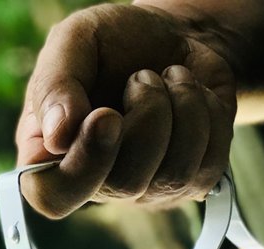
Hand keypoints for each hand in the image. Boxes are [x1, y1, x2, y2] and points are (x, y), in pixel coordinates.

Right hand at [16, 3, 236, 217]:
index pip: (53, 196)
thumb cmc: (114, 43)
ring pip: (174, 176)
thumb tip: (57, 136)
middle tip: (143, 77)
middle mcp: (100, 182)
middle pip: (125, 184)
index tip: (107, 115)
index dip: (84, 164)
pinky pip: (210, 164)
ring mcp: (151, 189)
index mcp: (53, 153)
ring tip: (168, 78)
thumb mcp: (75, 41)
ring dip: (181, 109)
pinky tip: (191, 94)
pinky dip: (207, 114)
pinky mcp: (195, 182)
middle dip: (147, 118)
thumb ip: (54, 83)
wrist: (173, 37)